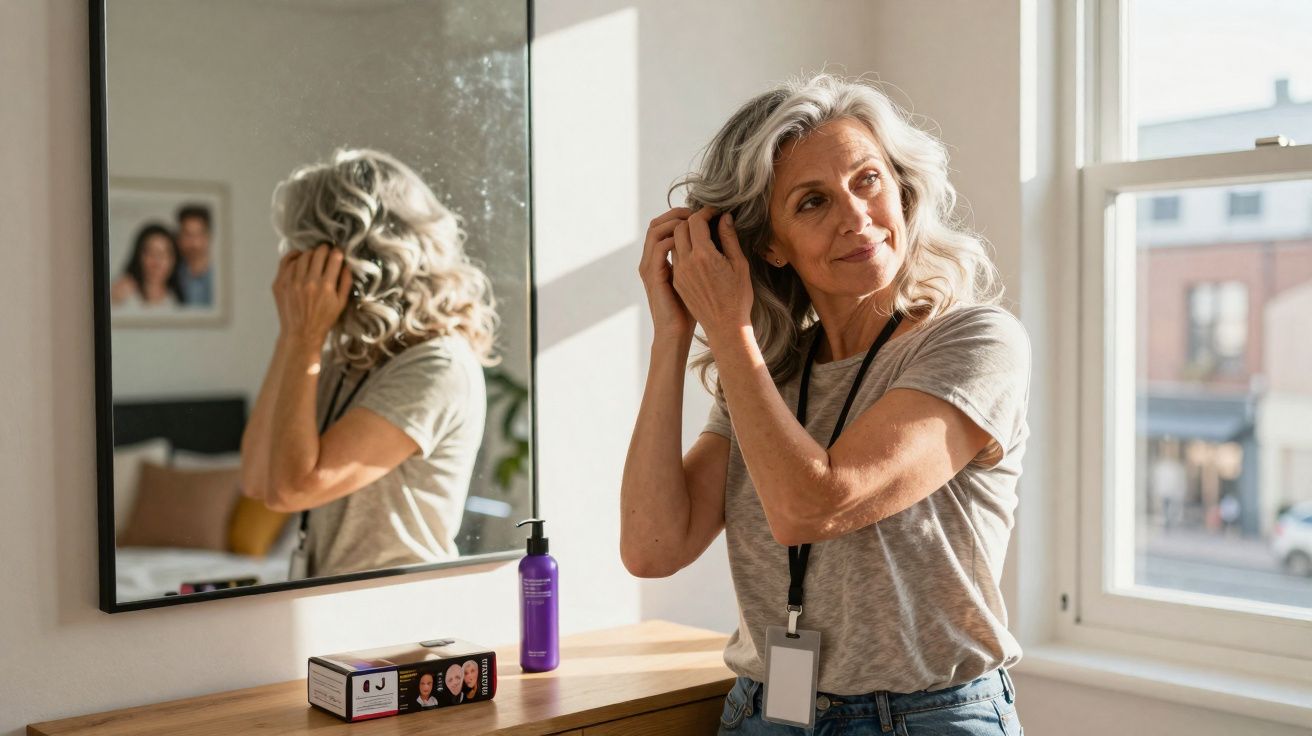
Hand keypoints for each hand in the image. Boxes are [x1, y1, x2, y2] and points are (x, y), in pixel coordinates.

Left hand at [273, 244, 351, 344]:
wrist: (301, 334)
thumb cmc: (324, 320)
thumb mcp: (341, 304)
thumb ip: (345, 282)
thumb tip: (346, 264)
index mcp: (326, 286)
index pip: (333, 258)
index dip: (337, 252)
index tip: (338, 253)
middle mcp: (308, 282)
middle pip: (318, 253)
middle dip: (324, 249)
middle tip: (326, 251)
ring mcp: (292, 282)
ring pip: (302, 256)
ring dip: (310, 253)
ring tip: (313, 257)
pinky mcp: (280, 283)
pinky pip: (286, 262)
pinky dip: (293, 256)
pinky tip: (299, 257)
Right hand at [639, 207, 694, 340]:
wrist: (678, 332)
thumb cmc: (694, 308)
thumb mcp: (700, 275)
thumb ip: (703, 252)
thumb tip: (719, 226)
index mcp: (662, 259)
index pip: (667, 227)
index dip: (684, 215)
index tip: (706, 211)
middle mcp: (653, 260)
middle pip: (658, 223)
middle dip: (678, 213)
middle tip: (700, 210)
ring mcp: (651, 267)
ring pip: (656, 230)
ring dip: (675, 221)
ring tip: (695, 220)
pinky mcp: (653, 275)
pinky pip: (659, 247)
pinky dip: (673, 237)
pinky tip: (691, 238)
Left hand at [670, 208, 752, 345]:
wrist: (725, 326)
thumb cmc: (738, 296)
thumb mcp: (739, 264)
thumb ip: (729, 238)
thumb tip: (724, 218)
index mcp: (703, 255)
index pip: (696, 221)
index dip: (706, 212)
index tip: (715, 212)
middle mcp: (687, 262)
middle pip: (680, 228)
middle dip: (693, 220)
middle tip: (707, 221)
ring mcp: (679, 272)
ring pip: (675, 242)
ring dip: (686, 234)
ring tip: (702, 236)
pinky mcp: (677, 282)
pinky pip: (675, 257)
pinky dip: (683, 249)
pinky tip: (697, 253)